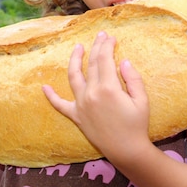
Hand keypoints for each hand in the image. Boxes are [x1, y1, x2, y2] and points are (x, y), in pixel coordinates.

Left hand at [43, 31, 150, 162]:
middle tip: (100, 36)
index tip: (111, 37)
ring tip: (77, 48)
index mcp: (108, 88)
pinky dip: (51, 96)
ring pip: (73, 77)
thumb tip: (123, 61)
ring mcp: (81, 104)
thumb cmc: (137, 125)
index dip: (107, 46)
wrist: (126, 150)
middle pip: (91, 64)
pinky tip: (44, 87)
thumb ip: (133, 78)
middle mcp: (91, 93)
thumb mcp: (142, 100)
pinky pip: (60, 105)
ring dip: (74, 60)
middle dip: (96, 47)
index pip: (105, 59)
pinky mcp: (76, 116)